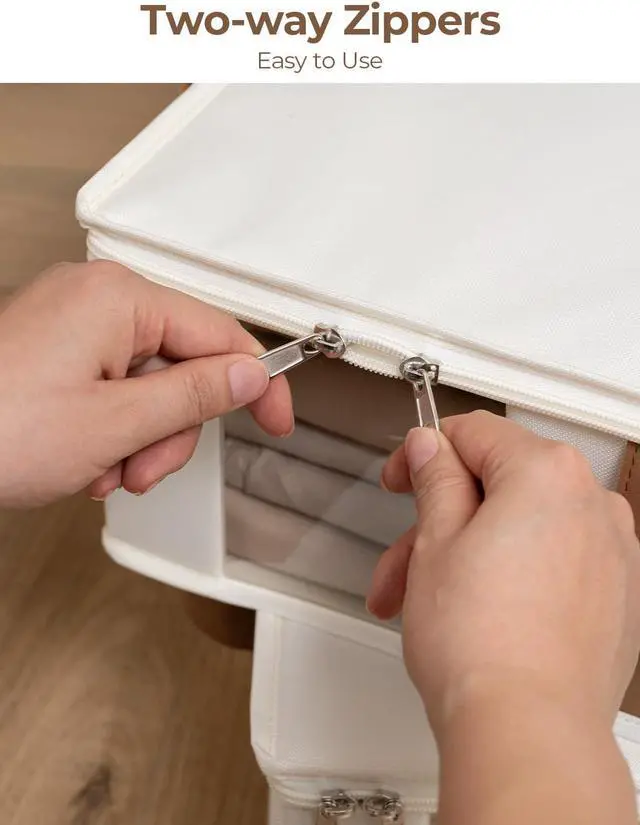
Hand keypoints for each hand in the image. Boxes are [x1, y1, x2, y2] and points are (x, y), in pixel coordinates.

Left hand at [0, 261, 291, 506]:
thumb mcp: (115, 425)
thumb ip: (194, 397)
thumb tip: (250, 376)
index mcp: (119, 299)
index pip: (221, 335)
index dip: (257, 384)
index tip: (278, 419)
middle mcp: (98, 298)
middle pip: (182, 367)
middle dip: (170, 431)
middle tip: (142, 470)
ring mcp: (73, 322)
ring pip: (148, 386)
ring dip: (138, 441)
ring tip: (101, 472)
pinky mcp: (56, 348)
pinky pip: (113, 387)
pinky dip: (110, 431)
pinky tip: (81, 460)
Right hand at [369, 412, 639, 729]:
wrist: (526, 731)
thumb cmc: (482, 644)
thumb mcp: (434, 541)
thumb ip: (436, 478)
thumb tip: (433, 448)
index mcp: (549, 473)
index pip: (475, 433)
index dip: (425, 452)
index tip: (404, 477)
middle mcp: (593, 505)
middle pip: (497, 487)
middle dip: (438, 521)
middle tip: (402, 558)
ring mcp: (612, 554)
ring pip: (519, 529)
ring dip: (464, 554)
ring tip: (419, 601)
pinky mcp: (615, 597)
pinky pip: (551, 563)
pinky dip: (509, 574)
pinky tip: (470, 610)